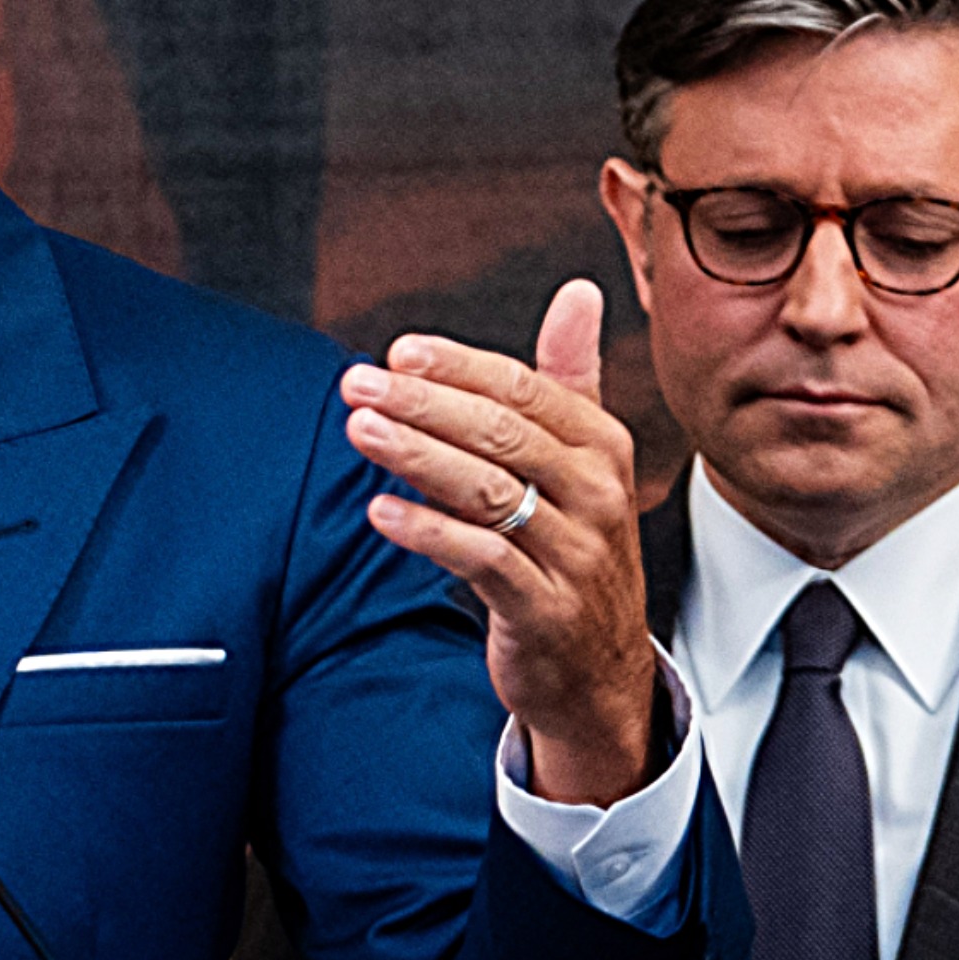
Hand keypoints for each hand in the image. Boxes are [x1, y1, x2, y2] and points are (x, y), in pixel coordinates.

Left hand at [337, 280, 655, 805]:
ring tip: (359, 430)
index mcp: (601, 446)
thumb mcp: (581, 460)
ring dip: (415, 455)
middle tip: (357, 383)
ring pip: (488, 491)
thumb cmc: (572, 546)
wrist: (598, 669)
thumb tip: (578, 290)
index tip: (398, 351)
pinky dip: (428, 531)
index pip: (524, 389)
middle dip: (422, 403)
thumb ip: (567, 377)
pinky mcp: (546, 609)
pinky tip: (380, 511)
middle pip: (501, 434)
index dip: (458, 367)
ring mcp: (575, 554)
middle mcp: (597, 494)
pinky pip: (482, 560)